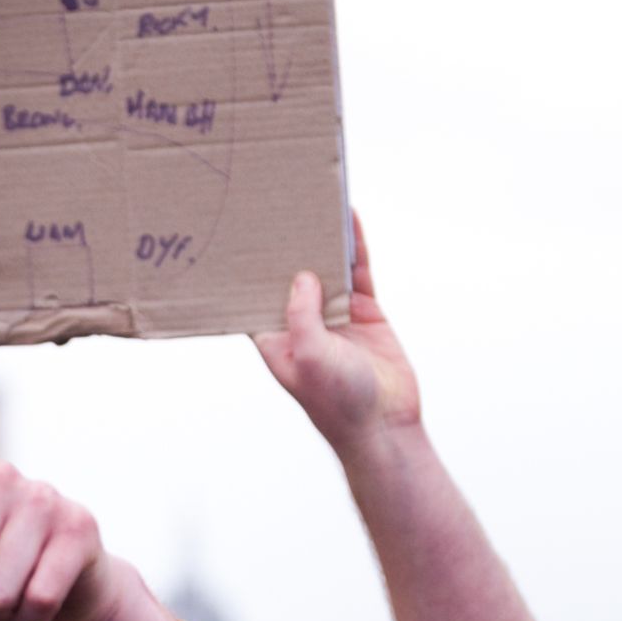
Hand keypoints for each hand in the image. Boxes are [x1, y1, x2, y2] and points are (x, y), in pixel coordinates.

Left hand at [253, 213, 420, 458]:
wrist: (385, 424)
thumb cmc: (337, 401)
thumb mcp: (308, 355)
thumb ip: (301, 314)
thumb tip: (301, 275)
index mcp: (273, 334)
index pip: (254, 292)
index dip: (246, 265)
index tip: (237, 231)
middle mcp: (300, 319)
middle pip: (289, 270)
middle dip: (284, 241)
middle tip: (275, 199)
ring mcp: (333, 312)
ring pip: (325, 264)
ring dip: (321, 236)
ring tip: (314, 196)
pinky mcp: (364, 309)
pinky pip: (358, 270)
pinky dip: (355, 245)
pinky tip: (350, 217)